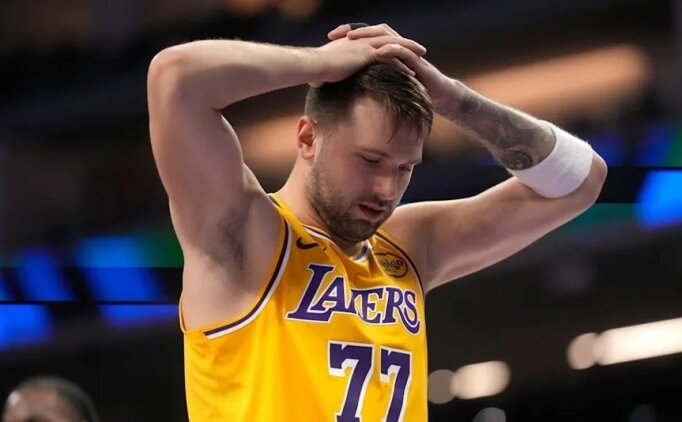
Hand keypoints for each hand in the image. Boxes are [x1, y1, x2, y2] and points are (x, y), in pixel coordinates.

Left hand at [328, 23, 452, 108]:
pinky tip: (378, 53)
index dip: (349, 34)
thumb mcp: (385, 83)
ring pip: (386, 37)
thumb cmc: (411, 89)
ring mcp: (407, 51)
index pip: (367, 37)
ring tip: (352, 38)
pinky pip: (402, 52)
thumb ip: (369, 79)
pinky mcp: (417, 60)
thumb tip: (345, 84)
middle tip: (337, 34)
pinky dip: (390, 50)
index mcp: (387, 50)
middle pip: (374, 32)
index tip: (330, 38)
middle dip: (355, 31)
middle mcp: (396, 46)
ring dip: (368, 37)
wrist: (438, 94)